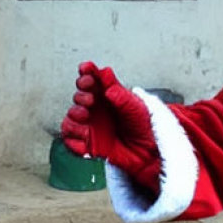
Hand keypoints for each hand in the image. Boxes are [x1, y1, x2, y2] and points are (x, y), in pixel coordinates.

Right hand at [61, 62, 160, 189]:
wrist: (151, 152)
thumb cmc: (147, 128)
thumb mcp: (136, 106)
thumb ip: (119, 92)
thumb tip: (106, 74)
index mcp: (107, 96)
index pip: (91, 80)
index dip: (86, 74)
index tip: (86, 71)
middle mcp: (97, 110)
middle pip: (78, 97)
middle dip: (80, 96)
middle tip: (90, 100)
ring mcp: (92, 127)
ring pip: (70, 118)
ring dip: (74, 116)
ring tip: (86, 117)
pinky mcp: (90, 144)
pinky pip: (71, 141)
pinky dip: (73, 139)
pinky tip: (85, 136)